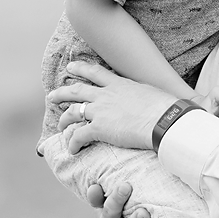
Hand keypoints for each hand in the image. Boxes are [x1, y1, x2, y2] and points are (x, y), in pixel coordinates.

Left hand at [47, 60, 172, 151]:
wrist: (164, 120)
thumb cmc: (166, 108)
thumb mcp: (152, 93)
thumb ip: (143, 95)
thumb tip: (151, 99)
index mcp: (119, 84)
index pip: (96, 72)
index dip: (81, 68)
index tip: (72, 67)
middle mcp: (106, 95)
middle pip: (77, 90)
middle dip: (62, 92)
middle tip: (52, 96)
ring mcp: (100, 111)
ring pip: (73, 112)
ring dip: (63, 119)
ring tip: (59, 126)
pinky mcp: (99, 129)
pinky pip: (79, 136)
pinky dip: (73, 143)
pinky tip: (73, 150)